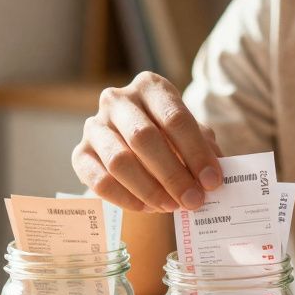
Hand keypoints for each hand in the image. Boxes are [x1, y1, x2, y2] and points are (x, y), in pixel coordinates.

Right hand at [72, 72, 223, 212]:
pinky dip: (125, 198)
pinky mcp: (80, 153)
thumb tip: (214, 178)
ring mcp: (94, 125)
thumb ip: (205, 151)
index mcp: (150, 86)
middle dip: (173, 175)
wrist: (137, 148)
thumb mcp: (193, 137)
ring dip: (149, 189)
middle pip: (144, 138)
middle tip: (193, 201)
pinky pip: (99, 180)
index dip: (196, 153)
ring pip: (119, 160)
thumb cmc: (172, 139)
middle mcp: (118, 99)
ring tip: (171, 206)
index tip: (212, 182)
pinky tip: (147, 208)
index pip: (174, 118)